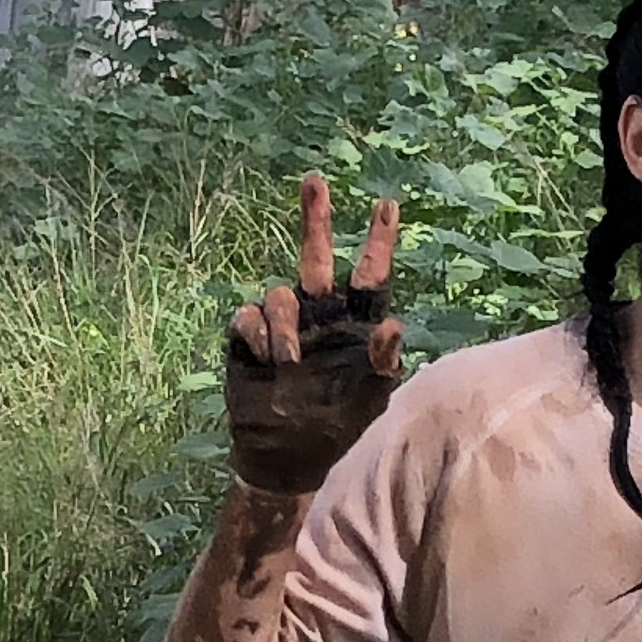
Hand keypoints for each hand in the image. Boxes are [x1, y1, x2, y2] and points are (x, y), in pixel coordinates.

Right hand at [224, 174, 404, 494]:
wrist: (287, 459)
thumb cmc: (339, 428)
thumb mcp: (370, 399)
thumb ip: (383, 362)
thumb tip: (393, 327)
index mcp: (355, 326)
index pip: (369, 276)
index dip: (377, 241)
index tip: (387, 205)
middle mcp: (320, 317)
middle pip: (315, 258)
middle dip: (316, 219)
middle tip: (316, 182)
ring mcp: (283, 327)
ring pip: (278, 293)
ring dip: (284, 323)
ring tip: (290, 362)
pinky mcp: (249, 341)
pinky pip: (247, 317)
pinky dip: (257, 335)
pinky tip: (267, 361)